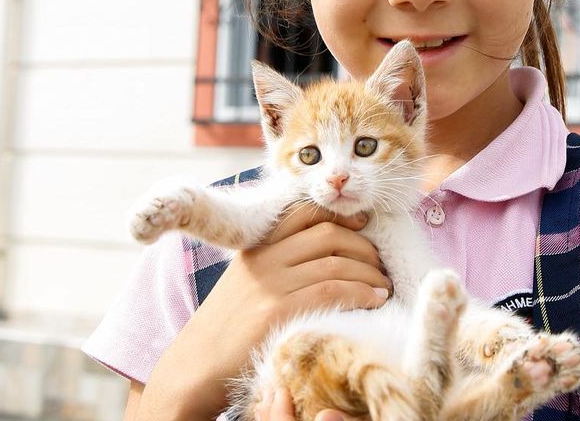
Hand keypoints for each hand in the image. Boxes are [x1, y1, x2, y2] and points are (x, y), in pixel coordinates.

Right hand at [134, 204, 389, 419]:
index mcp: (256, 248)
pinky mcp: (276, 313)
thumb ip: (276, 265)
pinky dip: (360, 293)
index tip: (364, 224)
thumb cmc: (226, 330)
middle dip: (364, 247)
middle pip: (327, 235)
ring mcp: (269, 285)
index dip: (340, 215)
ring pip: (335, 262)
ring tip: (384, 286)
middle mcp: (264, 260)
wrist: (195, 366)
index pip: (303, 213)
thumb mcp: (245, 283)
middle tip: (381, 264)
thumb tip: (327, 256)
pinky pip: (331, 292)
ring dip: (369, 273)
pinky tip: (374, 300)